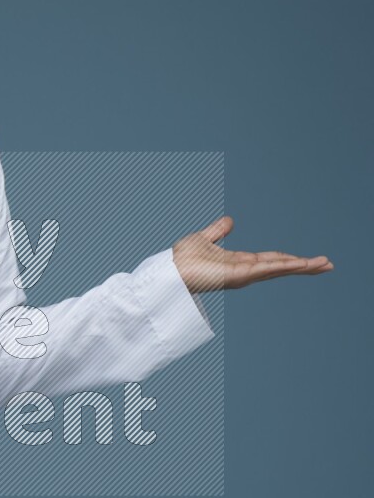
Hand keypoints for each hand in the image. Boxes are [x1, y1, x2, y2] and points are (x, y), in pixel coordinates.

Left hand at [173, 215, 333, 292]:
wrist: (168, 270)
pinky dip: (282, 266)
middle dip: (304, 266)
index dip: (290, 259)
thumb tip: (229, 221)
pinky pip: (264, 269)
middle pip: (280, 267)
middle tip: (328, 265)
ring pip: (278, 269)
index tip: (310, 260)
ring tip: (324, 265)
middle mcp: (245, 271)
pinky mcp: (236, 276)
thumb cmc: (181, 259)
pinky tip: (299, 264)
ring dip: (301, 267)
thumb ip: (218, 231)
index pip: (271, 260)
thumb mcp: (204, 239)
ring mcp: (242, 275)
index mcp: (240, 262)